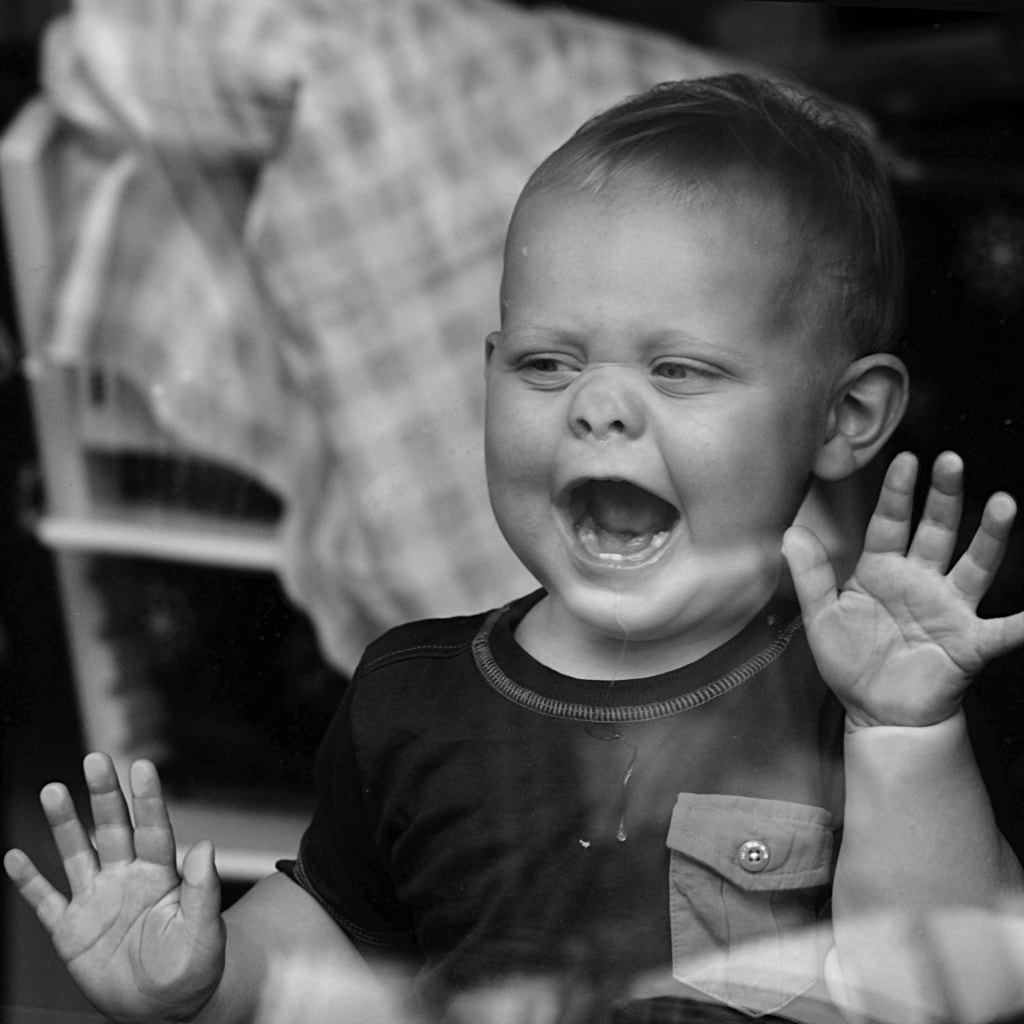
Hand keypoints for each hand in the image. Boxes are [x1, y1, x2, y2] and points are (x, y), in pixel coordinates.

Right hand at [4, 753, 224, 1022]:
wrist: (165, 1007)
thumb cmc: (193, 967)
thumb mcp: (204, 931)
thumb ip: (203, 890)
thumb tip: (204, 847)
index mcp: (160, 875)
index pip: (153, 828)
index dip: (147, 798)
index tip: (142, 766)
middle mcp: (126, 878)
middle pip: (112, 829)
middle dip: (104, 795)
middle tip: (96, 759)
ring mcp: (96, 900)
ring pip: (76, 853)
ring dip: (63, 824)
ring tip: (53, 790)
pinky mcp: (71, 930)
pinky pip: (46, 901)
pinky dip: (29, 881)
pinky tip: (14, 857)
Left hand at [783, 451, 1023, 728]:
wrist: (877, 712)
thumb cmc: (850, 661)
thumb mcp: (821, 616)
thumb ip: (810, 575)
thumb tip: (790, 531)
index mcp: (882, 570)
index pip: (891, 523)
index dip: (899, 493)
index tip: (907, 459)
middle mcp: (920, 581)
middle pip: (937, 531)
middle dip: (945, 497)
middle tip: (951, 461)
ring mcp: (949, 608)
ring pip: (974, 565)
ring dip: (990, 536)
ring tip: (1004, 503)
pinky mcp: (969, 643)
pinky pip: (1002, 631)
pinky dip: (1023, 624)